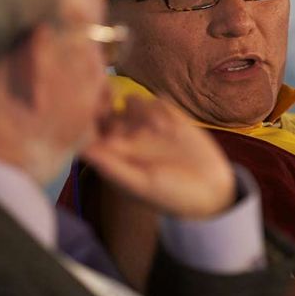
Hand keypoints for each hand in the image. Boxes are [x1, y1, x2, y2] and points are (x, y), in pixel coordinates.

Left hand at [80, 96, 234, 218]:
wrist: (212, 192)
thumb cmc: (171, 196)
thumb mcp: (140, 185)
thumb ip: (112, 169)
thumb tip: (83, 150)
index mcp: (113, 156)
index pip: (88, 129)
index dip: (85, 118)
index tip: (95, 118)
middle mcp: (127, 139)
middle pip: (105, 109)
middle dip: (107, 102)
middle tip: (121, 111)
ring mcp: (148, 126)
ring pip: (130, 100)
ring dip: (138, 107)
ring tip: (157, 129)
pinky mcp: (171, 117)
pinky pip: (157, 99)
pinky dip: (160, 107)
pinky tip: (172, 129)